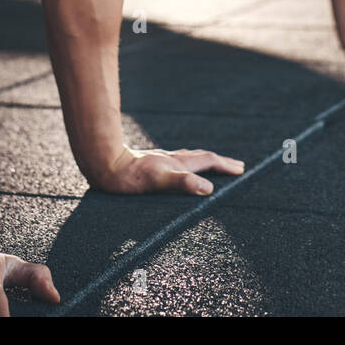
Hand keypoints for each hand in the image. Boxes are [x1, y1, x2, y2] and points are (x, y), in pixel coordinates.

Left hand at [90, 145, 244, 195]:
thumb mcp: (158, 181)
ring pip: (188, 158)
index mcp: (178, 163)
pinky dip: (186, 164)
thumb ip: (183, 183)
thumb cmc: (129, 177)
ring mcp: (161, 160)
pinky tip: (177, 168)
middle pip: (202, 157)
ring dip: (204, 161)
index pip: (208, 161)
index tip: (241, 169)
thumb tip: (209, 188)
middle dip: (220, 162)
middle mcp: (172, 159)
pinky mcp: (149, 164)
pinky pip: (175, 162)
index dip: (225, 165)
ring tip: (212, 165)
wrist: (104, 165)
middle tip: (235, 166)